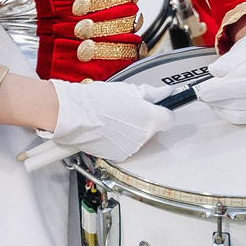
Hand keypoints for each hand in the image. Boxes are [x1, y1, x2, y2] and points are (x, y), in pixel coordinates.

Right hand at [47, 80, 166, 160]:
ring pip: (140, 140)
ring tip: (115, 120)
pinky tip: (108, 130)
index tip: (158, 109)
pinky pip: (127, 148)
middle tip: (128, 111)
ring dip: (132, 132)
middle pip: (154, 130)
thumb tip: (165, 92)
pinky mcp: (119, 156)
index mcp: (150, 118)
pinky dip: (120, 141)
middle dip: (145, 122)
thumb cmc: (97, 100)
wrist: (75, 115)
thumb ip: (151, 93)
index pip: (170, 120)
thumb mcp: (127, 90)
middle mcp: (144, 137)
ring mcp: (132, 148)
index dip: (163, 113)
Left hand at [194, 30, 245, 124]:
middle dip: (217, 97)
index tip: (206, 90)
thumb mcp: (242, 52)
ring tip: (211, 92)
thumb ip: (230, 61)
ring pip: (236, 113)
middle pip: (240, 103)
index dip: (224, 89)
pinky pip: (236, 118)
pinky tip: (219, 99)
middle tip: (203, 91)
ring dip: (219, 104)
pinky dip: (224, 110)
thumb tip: (216, 70)